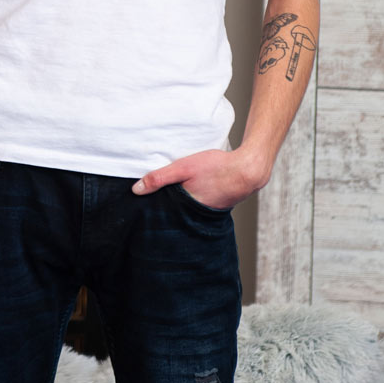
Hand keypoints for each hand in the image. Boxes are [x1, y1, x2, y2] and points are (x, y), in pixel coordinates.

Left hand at [131, 148, 267, 210]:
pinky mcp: (216, 207)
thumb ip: (159, 178)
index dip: (153, 208)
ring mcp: (208, 213)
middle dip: (166, 207)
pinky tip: (193, 190)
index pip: (163, 213)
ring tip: (174, 193)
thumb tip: (135, 190)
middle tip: (154, 200)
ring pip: (187, 209)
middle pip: (174, 212)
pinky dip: (194, 199)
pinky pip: (199, 205)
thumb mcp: (183, 167)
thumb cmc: (216, 167)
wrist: (248, 169)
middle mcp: (196, 216)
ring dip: (181, 203)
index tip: (143, 206)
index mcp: (186, 208)